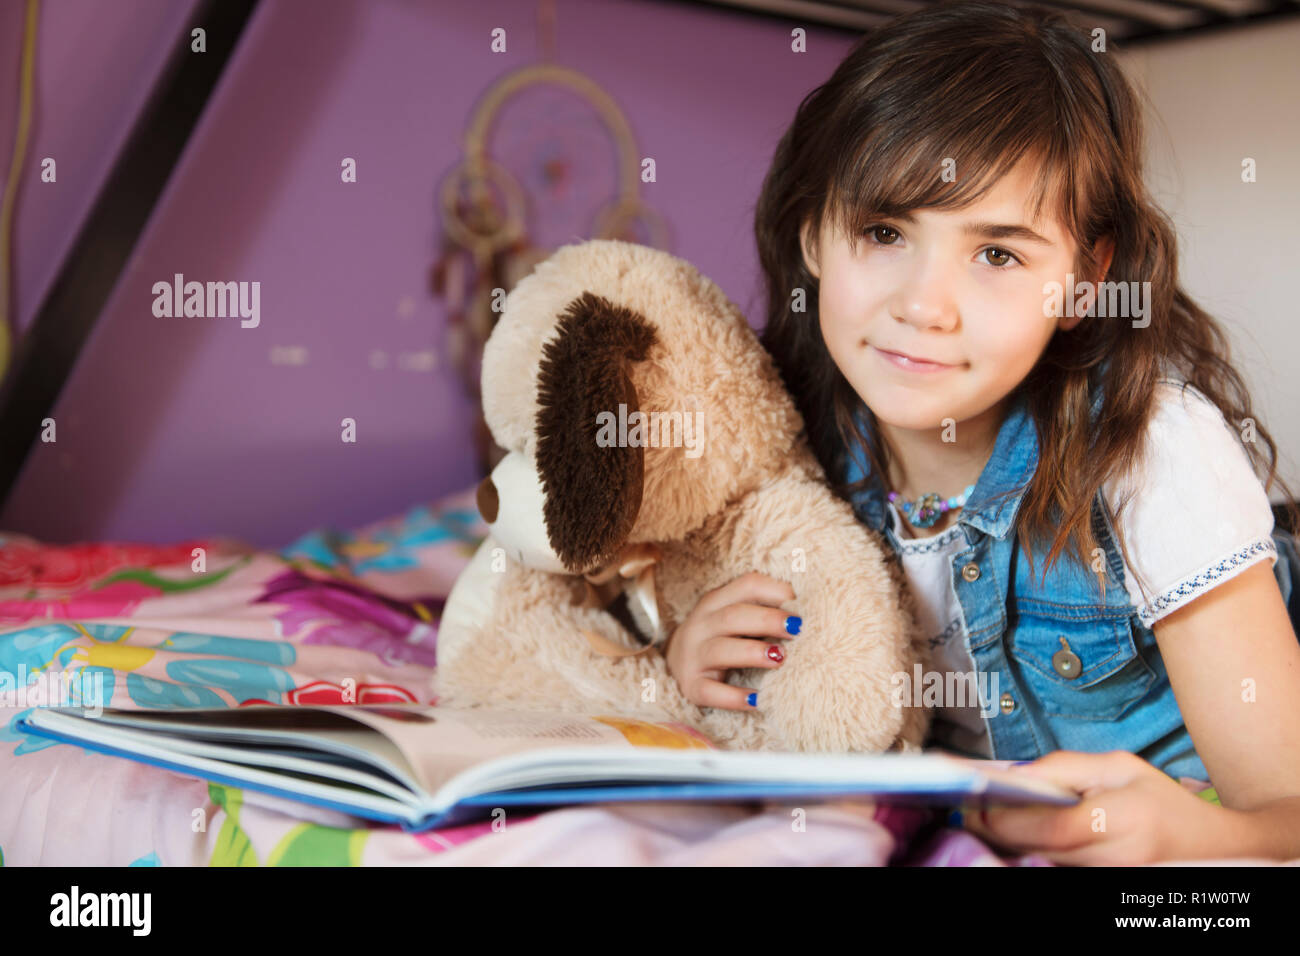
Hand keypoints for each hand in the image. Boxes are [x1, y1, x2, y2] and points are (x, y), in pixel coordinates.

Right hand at [664, 572, 798, 710]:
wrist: (675, 663)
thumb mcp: (734, 616)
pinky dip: (733, 697)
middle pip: (733, 616)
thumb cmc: (721, 637)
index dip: (775, 591)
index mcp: (716, 602)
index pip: (747, 586)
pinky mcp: (692, 686)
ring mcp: (693, 656)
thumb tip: (807, 612)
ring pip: (720, 650)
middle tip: (797, 629)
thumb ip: (762, 609)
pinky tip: (757, 700)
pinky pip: (710, 692)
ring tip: (780, 658)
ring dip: (752, 652)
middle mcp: (701, 625)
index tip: (800, 603)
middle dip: (768, 620)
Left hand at [958, 750, 1245, 864]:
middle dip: (998, 830)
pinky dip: (1035, 853)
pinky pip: (1057, 869)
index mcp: (1120, 821)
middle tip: (970, 810)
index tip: (973, 804)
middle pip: (1037, 849)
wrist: (1215, 848)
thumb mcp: (1118, 767)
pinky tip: (1022, 836)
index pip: (1047, 827)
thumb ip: (1063, 767)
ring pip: (1043, 862)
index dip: (1003, 818)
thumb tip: (1015, 774)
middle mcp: (1114, 859)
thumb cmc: (1164, 803)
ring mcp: (1109, 879)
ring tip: (990, 819)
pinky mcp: (1102, 886)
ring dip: (1013, 843)